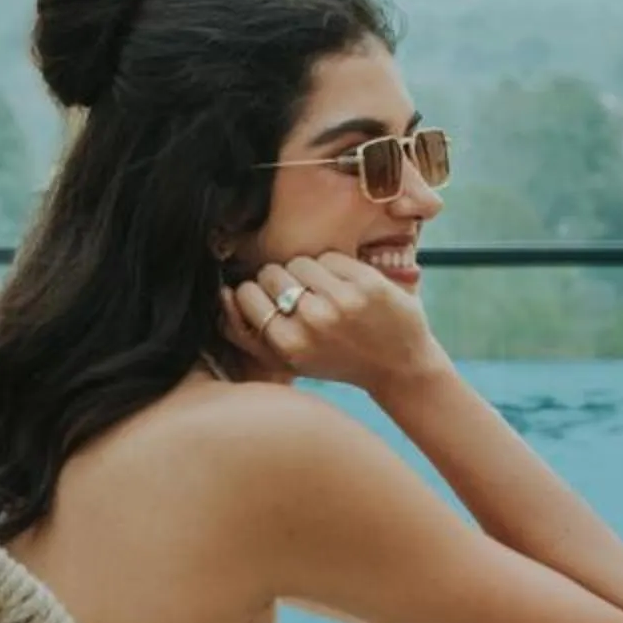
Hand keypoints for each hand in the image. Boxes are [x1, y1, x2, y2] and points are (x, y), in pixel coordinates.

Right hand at [222, 254, 446, 403]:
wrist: (400, 366)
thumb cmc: (338, 362)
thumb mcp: (290, 361)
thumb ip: (249, 335)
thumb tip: (221, 296)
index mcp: (288, 343)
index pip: (246, 293)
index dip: (257, 292)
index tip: (271, 299)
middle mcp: (312, 321)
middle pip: (271, 272)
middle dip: (282, 279)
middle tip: (302, 296)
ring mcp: (341, 300)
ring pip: (300, 261)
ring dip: (308, 271)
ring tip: (323, 292)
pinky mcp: (367, 283)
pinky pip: (330, 257)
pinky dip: (334, 267)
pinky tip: (346, 286)